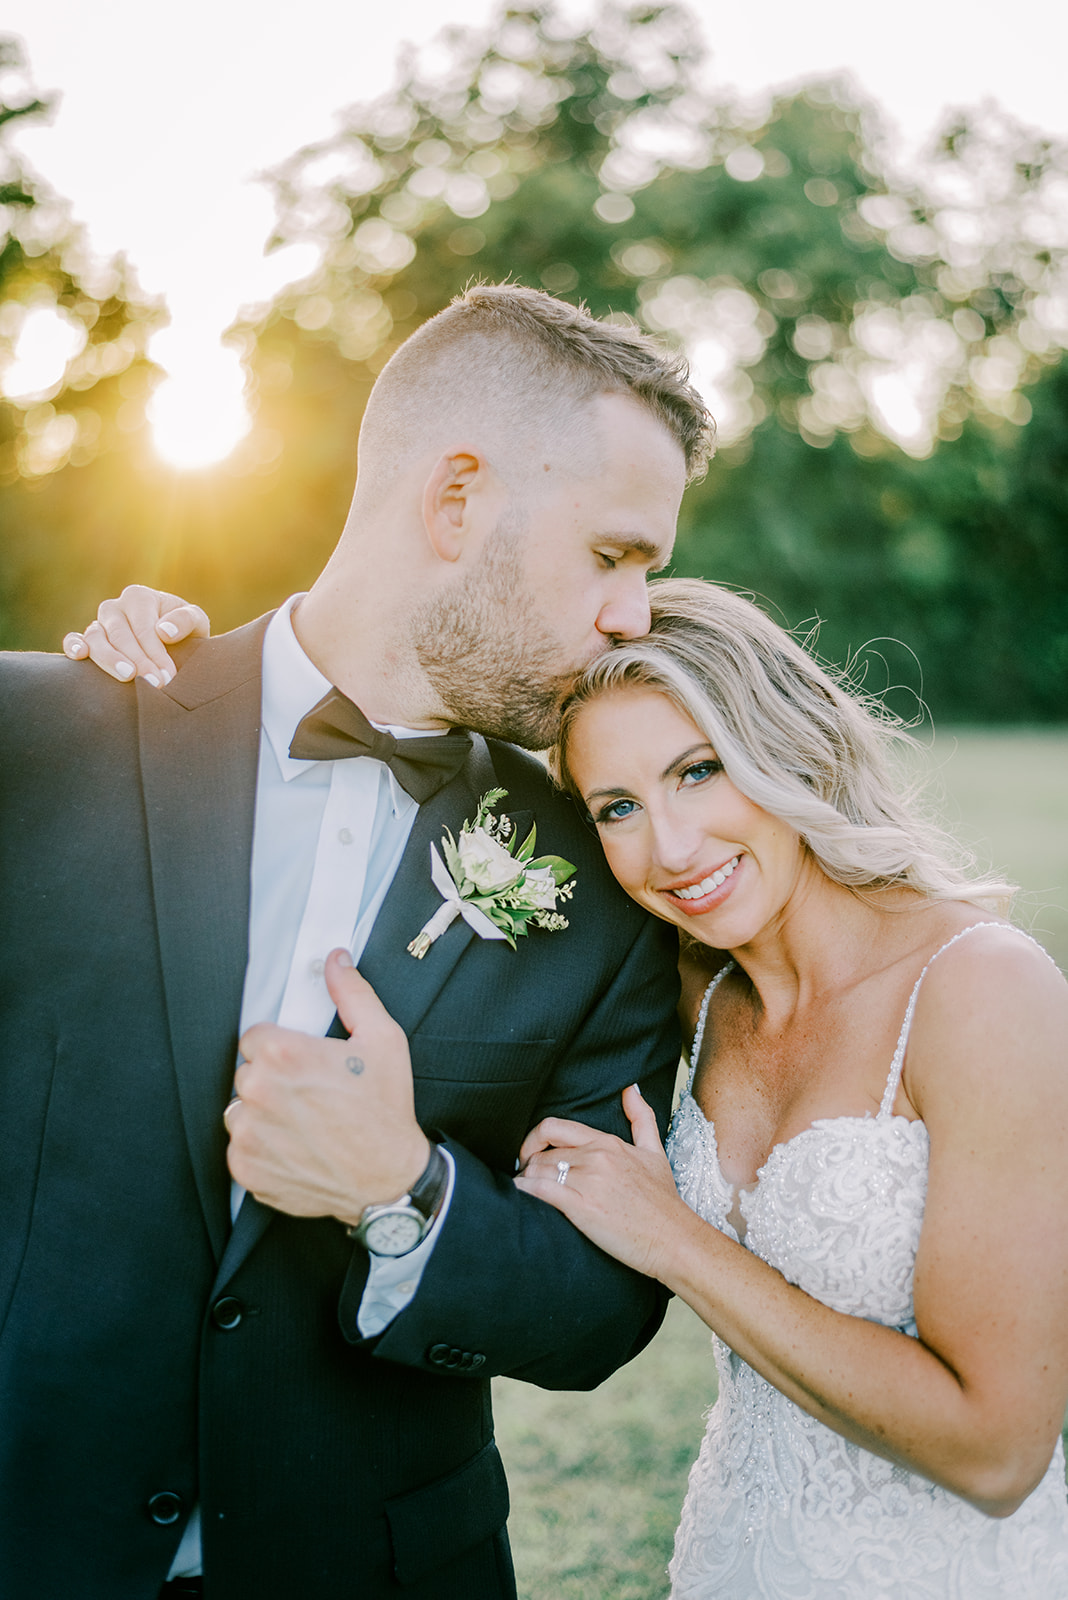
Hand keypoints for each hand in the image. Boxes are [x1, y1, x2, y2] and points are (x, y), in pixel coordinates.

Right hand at [62, 583, 209, 684]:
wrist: (173, 643)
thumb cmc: (184, 631)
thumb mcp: (195, 622)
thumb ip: (186, 620)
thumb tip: (164, 631)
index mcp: (139, 597)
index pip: (144, 628)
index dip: (155, 653)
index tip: (167, 677)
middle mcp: (115, 608)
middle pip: (120, 635)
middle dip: (138, 661)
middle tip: (154, 684)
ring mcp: (98, 623)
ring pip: (95, 638)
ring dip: (109, 659)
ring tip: (127, 677)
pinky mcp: (87, 639)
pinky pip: (73, 639)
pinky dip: (73, 646)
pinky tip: (79, 657)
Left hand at [226, 949, 429, 1222]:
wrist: (388, 1178)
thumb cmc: (385, 1109)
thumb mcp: (383, 1039)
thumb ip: (352, 993)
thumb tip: (335, 959)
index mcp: (283, 1055)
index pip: (254, 1037)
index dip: (281, 1048)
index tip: (303, 1064)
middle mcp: (258, 1093)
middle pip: (246, 1073)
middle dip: (272, 1080)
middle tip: (309, 1094)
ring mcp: (249, 1134)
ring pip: (240, 1111)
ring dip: (262, 1114)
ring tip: (302, 1123)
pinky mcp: (246, 1168)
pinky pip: (240, 1148)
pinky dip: (262, 1149)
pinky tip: (295, 1147)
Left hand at [515, 1085, 687, 1279]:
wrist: (674, 1239)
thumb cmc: (663, 1201)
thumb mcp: (655, 1151)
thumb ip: (641, 1117)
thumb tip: (630, 1089)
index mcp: (607, 1142)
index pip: (555, 1127)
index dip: (533, 1139)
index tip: (528, 1153)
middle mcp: (596, 1157)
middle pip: (543, 1152)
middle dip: (528, 1165)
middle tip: (525, 1177)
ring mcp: (589, 1181)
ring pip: (538, 1170)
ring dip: (526, 1180)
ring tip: (523, 1191)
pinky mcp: (582, 1207)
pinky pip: (542, 1191)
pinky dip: (525, 1192)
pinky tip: (521, 1197)